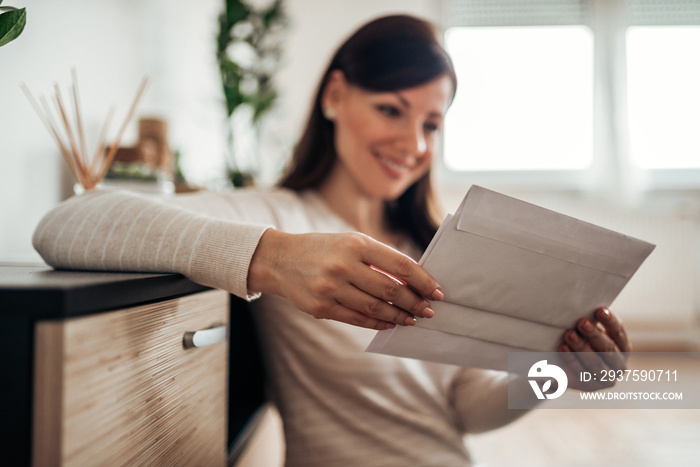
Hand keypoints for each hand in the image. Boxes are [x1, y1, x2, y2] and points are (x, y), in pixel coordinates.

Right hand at [248, 229, 442, 329]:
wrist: (280, 260)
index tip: (437, 291)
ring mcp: (331, 288)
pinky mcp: (321, 308)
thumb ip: (379, 258)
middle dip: (415, 302)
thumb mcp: (351, 242)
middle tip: (429, 311)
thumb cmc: (324, 249)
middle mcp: (344, 265)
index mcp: (356, 244)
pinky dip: (378, 323)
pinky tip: (390, 323)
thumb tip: (413, 281)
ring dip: (399, 316)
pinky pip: (358, 319)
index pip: (400, 264)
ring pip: (376, 308)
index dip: (423, 281)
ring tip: (412, 319)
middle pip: (391, 290)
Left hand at [558, 307, 631, 390]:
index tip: (600, 310)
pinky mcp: (587, 387)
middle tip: (581, 322)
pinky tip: (562, 348)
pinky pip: (578, 375)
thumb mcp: (588, 331)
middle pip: (608, 349)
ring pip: (595, 364)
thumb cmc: (579, 340)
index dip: (611, 322)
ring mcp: (604, 380)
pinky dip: (570, 361)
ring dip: (582, 348)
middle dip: (594, 335)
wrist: (561, 367)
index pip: (619, 333)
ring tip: (569, 334)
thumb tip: (583, 304)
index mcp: (623, 348)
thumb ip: (591, 322)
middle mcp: (618, 366)